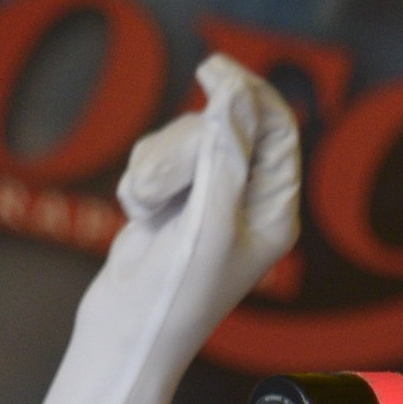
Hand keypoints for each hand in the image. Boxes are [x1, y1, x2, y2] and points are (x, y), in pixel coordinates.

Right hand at [95, 50, 302, 354]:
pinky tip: (138, 216)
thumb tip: (236, 93)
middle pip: (224, 127)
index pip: (278, 130)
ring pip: (183, 139)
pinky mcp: (172, 200)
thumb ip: (224, 154)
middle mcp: (247, 202)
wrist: (124, 334)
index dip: (249, 93)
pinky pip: (156, 157)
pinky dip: (141, 181)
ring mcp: (208, 199)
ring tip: (148, 212)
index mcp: (274, 211)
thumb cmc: (176, 293)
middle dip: (185, 147)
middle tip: (162, 184)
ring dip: (158, 168)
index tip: (213, 70)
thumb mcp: (207, 222)